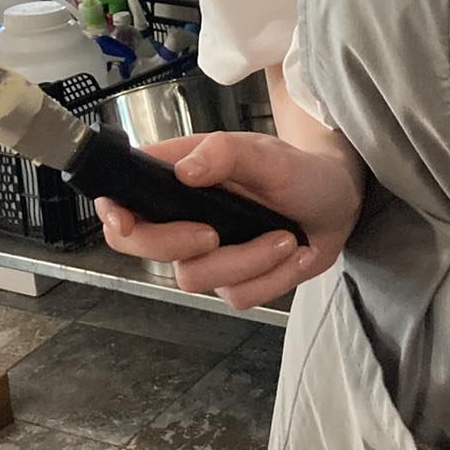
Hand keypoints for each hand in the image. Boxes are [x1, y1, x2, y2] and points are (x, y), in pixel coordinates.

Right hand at [95, 131, 361, 310]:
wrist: (336, 202)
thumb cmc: (298, 170)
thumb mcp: (267, 154)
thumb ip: (225, 154)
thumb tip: (184, 171)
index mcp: (178, 177)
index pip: (123, 197)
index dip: (113, 213)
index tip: (126, 223)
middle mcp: (183, 216)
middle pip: (143, 247)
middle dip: (177, 245)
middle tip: (213, 234)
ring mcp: (207, 253)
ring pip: (196, 278)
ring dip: (249, 260)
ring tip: (286, 238)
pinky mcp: (233, 281)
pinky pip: (238, 296)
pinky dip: (274, 277)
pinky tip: (295, 254)